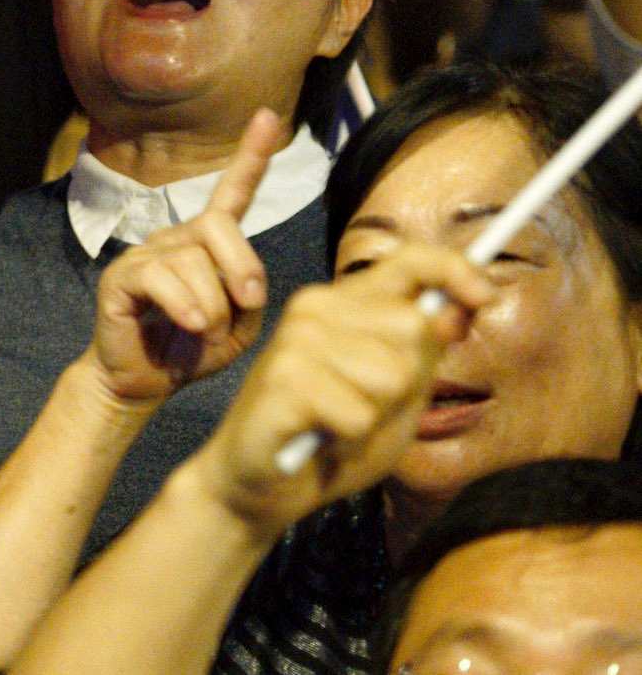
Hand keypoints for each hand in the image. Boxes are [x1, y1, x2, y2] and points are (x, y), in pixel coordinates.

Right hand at [87, 111, 286, 409]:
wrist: (144, 382)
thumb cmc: (191, 350)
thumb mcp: (238, 326)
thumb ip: (248, 296)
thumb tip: (242, 282)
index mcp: (207, 245)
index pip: (231, 193)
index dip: (250, 155)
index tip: (267, 116)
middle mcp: (175, 238)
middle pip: (218, 225)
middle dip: (242, 267)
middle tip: (246, 304)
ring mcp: (145, 254)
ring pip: (194, 260)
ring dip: (211, 306)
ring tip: (203, 332)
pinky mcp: (122, 277)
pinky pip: (160, 277)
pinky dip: (183, 306)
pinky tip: (185, 324)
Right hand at [190, 244, 496, 536]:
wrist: (262, 484)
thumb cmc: (332, 439)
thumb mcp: (396, 397)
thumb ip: (423, 353)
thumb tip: (458, 310)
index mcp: (346, 303)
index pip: (409, 263)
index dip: (454, 270)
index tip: (485, 297)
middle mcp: (316, 307)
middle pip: (413, 328)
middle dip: (407, 382)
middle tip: (366, 406)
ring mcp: (295, 338)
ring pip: (391, 376)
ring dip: (376, 416)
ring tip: (341, 424)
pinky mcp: (283, 378)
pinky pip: (359, 415)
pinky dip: (351, 440)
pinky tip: (321, 439)